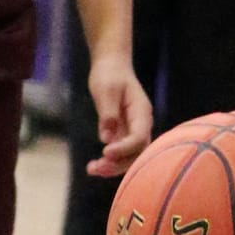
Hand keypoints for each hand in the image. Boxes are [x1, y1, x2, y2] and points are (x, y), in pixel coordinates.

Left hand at [85, 55, 153, 176]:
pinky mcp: (123, 133)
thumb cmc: (109, 74)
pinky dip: (109, 161)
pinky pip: (120, 152)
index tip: (105, 151)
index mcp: (142, 112)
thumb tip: (106, 138)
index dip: (124, 148)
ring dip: (113, 166)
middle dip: (119, 164)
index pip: (139, 137)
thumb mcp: (106, 89)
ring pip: (130, 156)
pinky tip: (94, 166)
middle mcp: (141, 124)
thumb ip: (108, 113)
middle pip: (137, 152)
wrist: (111, 65)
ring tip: (92, 169)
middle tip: (96, 168)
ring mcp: (133, 129)